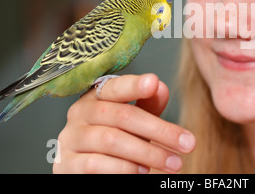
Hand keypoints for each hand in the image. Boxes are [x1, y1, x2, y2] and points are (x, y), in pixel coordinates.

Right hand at [52, 74, 195, 173]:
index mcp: (97, 95)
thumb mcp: (135, 119)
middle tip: (188, 144)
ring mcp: (71, 138)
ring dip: (148, 153)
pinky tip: (143, 171)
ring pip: (112, 140)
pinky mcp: (67, 164)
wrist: (88, 168)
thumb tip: (161, 87)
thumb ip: (148, 104)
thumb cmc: (116, 138)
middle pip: (122, 116)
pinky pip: (96, 164)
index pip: (115, 86)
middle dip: (159, 130)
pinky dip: (124, 168)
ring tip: (172, 162)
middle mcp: (80, 112)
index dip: (134, 85)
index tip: (154, 82)